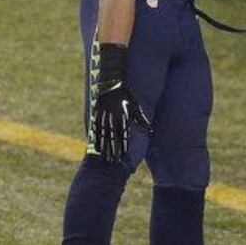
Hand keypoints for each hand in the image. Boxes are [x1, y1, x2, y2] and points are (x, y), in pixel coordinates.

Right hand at [89, 43, 150, 163]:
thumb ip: (141, 119)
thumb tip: (150, 130)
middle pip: (113, 137)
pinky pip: (95, 129)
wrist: (111, 82)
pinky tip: (96, 147)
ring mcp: (103, 116)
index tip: (124, 157)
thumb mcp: (135, 106)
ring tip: (105, 158)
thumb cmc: (126, 95)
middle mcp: (112, 117)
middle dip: (114, 150)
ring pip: (103, 134)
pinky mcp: (96, 115)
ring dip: (105, 147)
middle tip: (114, 162)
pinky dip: (96, 139)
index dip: (123, 146)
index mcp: (123, 116)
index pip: (124, 135)